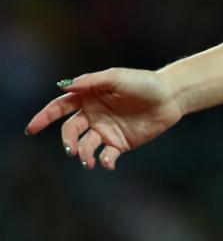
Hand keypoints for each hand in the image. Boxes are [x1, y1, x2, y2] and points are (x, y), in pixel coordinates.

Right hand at [25, 68, 183, 170]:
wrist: (172, 97)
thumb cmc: (145, 83)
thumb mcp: (117, 77)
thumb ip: (92, 81)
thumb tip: (64, 86)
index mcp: (89, 98)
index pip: (60, 108)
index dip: (44, 117)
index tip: (32, 129)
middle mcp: (94, 115)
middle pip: (70, 131)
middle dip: (67, 141)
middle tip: (71, 149)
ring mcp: (106, 130)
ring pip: (85, 146)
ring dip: (83, 154)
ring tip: (88, 160)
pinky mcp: (120, 144)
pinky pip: (106, 156)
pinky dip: (104, 162)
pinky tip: (108, 163)